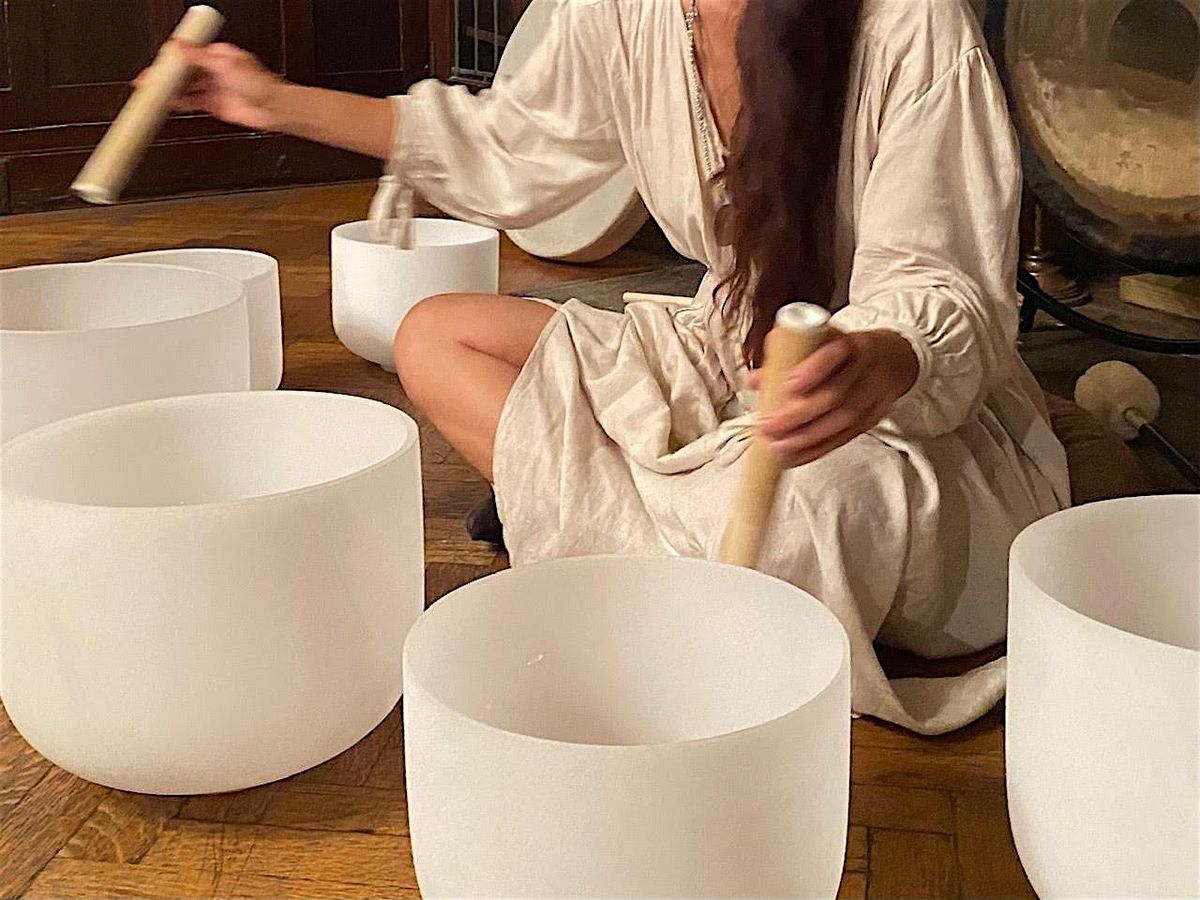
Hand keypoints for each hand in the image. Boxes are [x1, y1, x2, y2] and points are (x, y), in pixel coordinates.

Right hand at [134, 42, 283, 130]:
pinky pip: (193, 102)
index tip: (157, 62)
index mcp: (218, 55)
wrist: (273, 109)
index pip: (189, 54)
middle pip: (185, 72)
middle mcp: (215, 71)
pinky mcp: (215, 105)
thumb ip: (199, 57)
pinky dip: (180, 102)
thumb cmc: (260, 83)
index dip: (171, 58)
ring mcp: (215, 88)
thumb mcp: (225, 64)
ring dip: (170, 90)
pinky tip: (168, 102)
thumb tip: (179, 46)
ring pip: (187, 88)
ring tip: (153, 93)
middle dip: (166, 76)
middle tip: (148, 80)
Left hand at [749, 329, 918, 466]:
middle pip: (836, 397)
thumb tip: (754, 380)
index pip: (836, 355)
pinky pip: (845, 438)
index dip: (814, 370)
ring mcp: (873, 397)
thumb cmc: (848, 351)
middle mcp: (867, 370)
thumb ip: (788, 357)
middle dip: (798, 416)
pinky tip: (794, 457)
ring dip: (806, 438)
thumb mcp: (822, 342)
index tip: (789, 384)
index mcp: (853, 345)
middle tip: (769, 426)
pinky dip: (817, 450)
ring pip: (842, 422)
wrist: (894, 359)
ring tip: (777, 446)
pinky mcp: (873, 419)